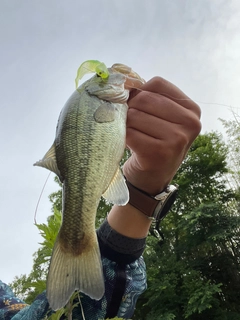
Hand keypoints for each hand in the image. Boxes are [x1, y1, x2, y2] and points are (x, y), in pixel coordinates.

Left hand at [124, 76, 200, 194]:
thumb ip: (149, 97)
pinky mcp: (160, 152)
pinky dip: (123, 137)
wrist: (152, 178)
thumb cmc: (155, 143)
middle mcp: (190, 123)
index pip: (157, 83)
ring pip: (134, 115)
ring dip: (125, 125)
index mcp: (191, 109)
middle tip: (131, 125)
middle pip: (144, 98)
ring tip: (132, 136)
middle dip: (130, 109)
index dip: (139, 92)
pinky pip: (130, 133)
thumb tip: (123, 81)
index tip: (136, 106)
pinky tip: (129, 145)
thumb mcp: (161, 118)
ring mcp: (177, 138)